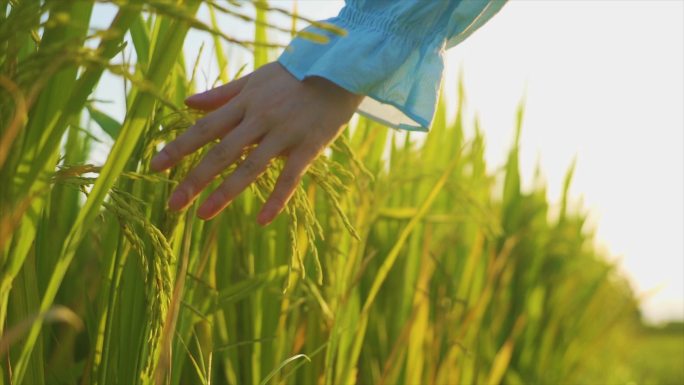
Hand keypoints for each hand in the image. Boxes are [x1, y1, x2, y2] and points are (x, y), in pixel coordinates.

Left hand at [150, 62, 363, 224]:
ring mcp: (284, 134)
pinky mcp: (309, 146)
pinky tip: (261, 220)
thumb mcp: (255, 80)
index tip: (156, 167)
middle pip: (222, 152)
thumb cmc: (294, 76)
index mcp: (244, 103)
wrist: (339, 69)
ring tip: (203, 215)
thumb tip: (187, 102)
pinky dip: (277, 199)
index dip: (179, 148)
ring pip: (251, 167)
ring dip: (226, 192)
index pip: (205, 128)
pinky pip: (290, 177)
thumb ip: (221, 94)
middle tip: (173, 205)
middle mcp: (260, 119)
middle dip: (195, 179)